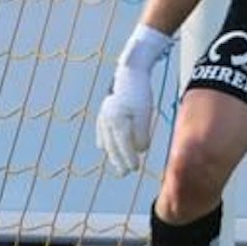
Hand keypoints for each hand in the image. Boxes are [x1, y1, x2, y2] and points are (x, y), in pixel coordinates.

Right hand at [96, 60, 157, 176]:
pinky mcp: (104, 110)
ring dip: (111, 152)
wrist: (130, 72)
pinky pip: (101, 129)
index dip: (128, 158)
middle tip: (125, 173)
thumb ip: (141, 134)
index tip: (134, 169)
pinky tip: (101, 146)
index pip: (123, 145)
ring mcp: (104, 115)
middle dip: (118, 159)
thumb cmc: (140, 93)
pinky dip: (103, 139)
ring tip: (116, 163)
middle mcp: (107, 120)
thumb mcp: (145, 114)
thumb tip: (139, 150)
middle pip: (112, 144)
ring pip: (106, 138)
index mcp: (117, 121)